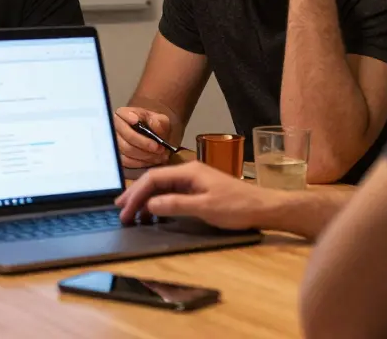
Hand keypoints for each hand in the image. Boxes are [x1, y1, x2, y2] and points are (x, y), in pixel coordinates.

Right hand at [113, 107, 173, 168]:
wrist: (153, 139)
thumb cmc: (154, 128)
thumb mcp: (161, 120)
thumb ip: (159, 121)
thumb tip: (154, 125)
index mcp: (123, 114)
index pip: (123, 115)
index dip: (130, 118)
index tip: (137, 121)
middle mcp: (115, 127)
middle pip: (126, 135)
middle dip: (144, 143)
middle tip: (159, 148)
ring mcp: (115, 143)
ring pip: (127, 150)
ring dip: (146, 154)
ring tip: (160, 155)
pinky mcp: (118, 156)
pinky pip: (128, 161)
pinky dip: (142, 162)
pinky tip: (153, 160)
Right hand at [115, 161, 272, 229]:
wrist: (265, 208)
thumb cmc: (238, 207)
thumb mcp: (205, 207)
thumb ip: (176, 204)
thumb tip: (150, 204)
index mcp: (189, 171)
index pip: (154, 178)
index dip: (137, 194)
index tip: (126, 210)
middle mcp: (188, 172)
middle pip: (155, 181)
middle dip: (136, 196)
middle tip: (121, 211)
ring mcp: (194, 180)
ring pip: (162, 187)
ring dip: (146, 200)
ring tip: (133, 214)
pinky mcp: (198, 190)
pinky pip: (172, 193)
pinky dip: (159, 202)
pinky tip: (153, 213)